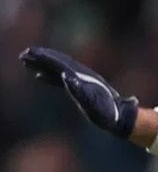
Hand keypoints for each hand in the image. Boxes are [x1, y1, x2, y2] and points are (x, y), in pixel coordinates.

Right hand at [19, 47, 138, 138]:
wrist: (120, 118)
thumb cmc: (107, 113)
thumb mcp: (93, 103)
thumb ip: (80, 91)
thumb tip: (66, 76)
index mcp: (83, 77)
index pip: (60, 63)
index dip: (46, 58)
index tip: (31, 53)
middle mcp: (81, 76)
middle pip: (58, 63)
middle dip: (41, 58)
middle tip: (24, 54)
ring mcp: (80, 82)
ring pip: (57, 70)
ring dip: (42, 65)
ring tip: (27, 61)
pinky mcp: (79, 90)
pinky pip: (60, 80)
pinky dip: (48, 77)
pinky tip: (38, 76)